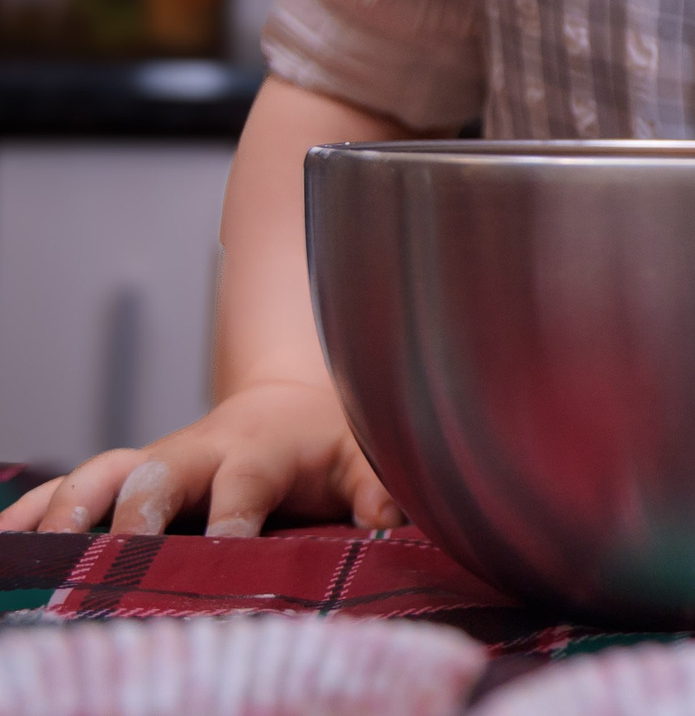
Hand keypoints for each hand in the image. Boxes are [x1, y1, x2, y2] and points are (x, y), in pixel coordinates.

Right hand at [0, 379, 402, 536]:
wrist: (292, 404)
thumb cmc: (331, 442)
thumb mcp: (367, 457)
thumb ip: (380, 487)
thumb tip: (391, 521)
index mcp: (260, 449)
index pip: (245, 482)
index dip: (234, 515)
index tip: (226, 548)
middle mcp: (196, 452)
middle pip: (156, 475)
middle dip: (134, 514)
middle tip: (117, 555)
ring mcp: (154, 462)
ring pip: (101, 476)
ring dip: (68, 511)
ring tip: (41, 553)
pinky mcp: (124, 477)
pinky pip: (67, 490)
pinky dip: (32, 513)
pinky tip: (7, 541)